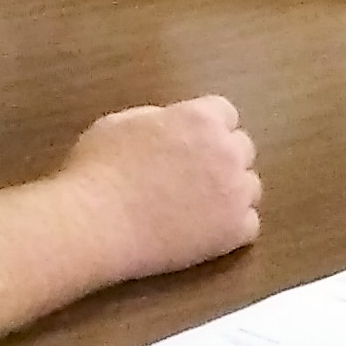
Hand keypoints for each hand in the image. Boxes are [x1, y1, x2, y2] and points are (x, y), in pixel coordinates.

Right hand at [57, 94, 260, 275]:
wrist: (95, 223)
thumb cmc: (98, 170)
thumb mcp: (121, 123)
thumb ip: (158, 120)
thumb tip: (170, 127)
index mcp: (200, 119)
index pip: (225, 114)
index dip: (207, 129)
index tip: (191, 143)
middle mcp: (226, 151)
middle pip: (243, 149)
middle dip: (222, 159)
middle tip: (192, 177)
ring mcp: (234, 193)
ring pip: (250, 187)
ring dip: (230, 193)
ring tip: (198, 207)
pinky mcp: (233, 231)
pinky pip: (249, 225)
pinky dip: (231, 228)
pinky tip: (203, 231)